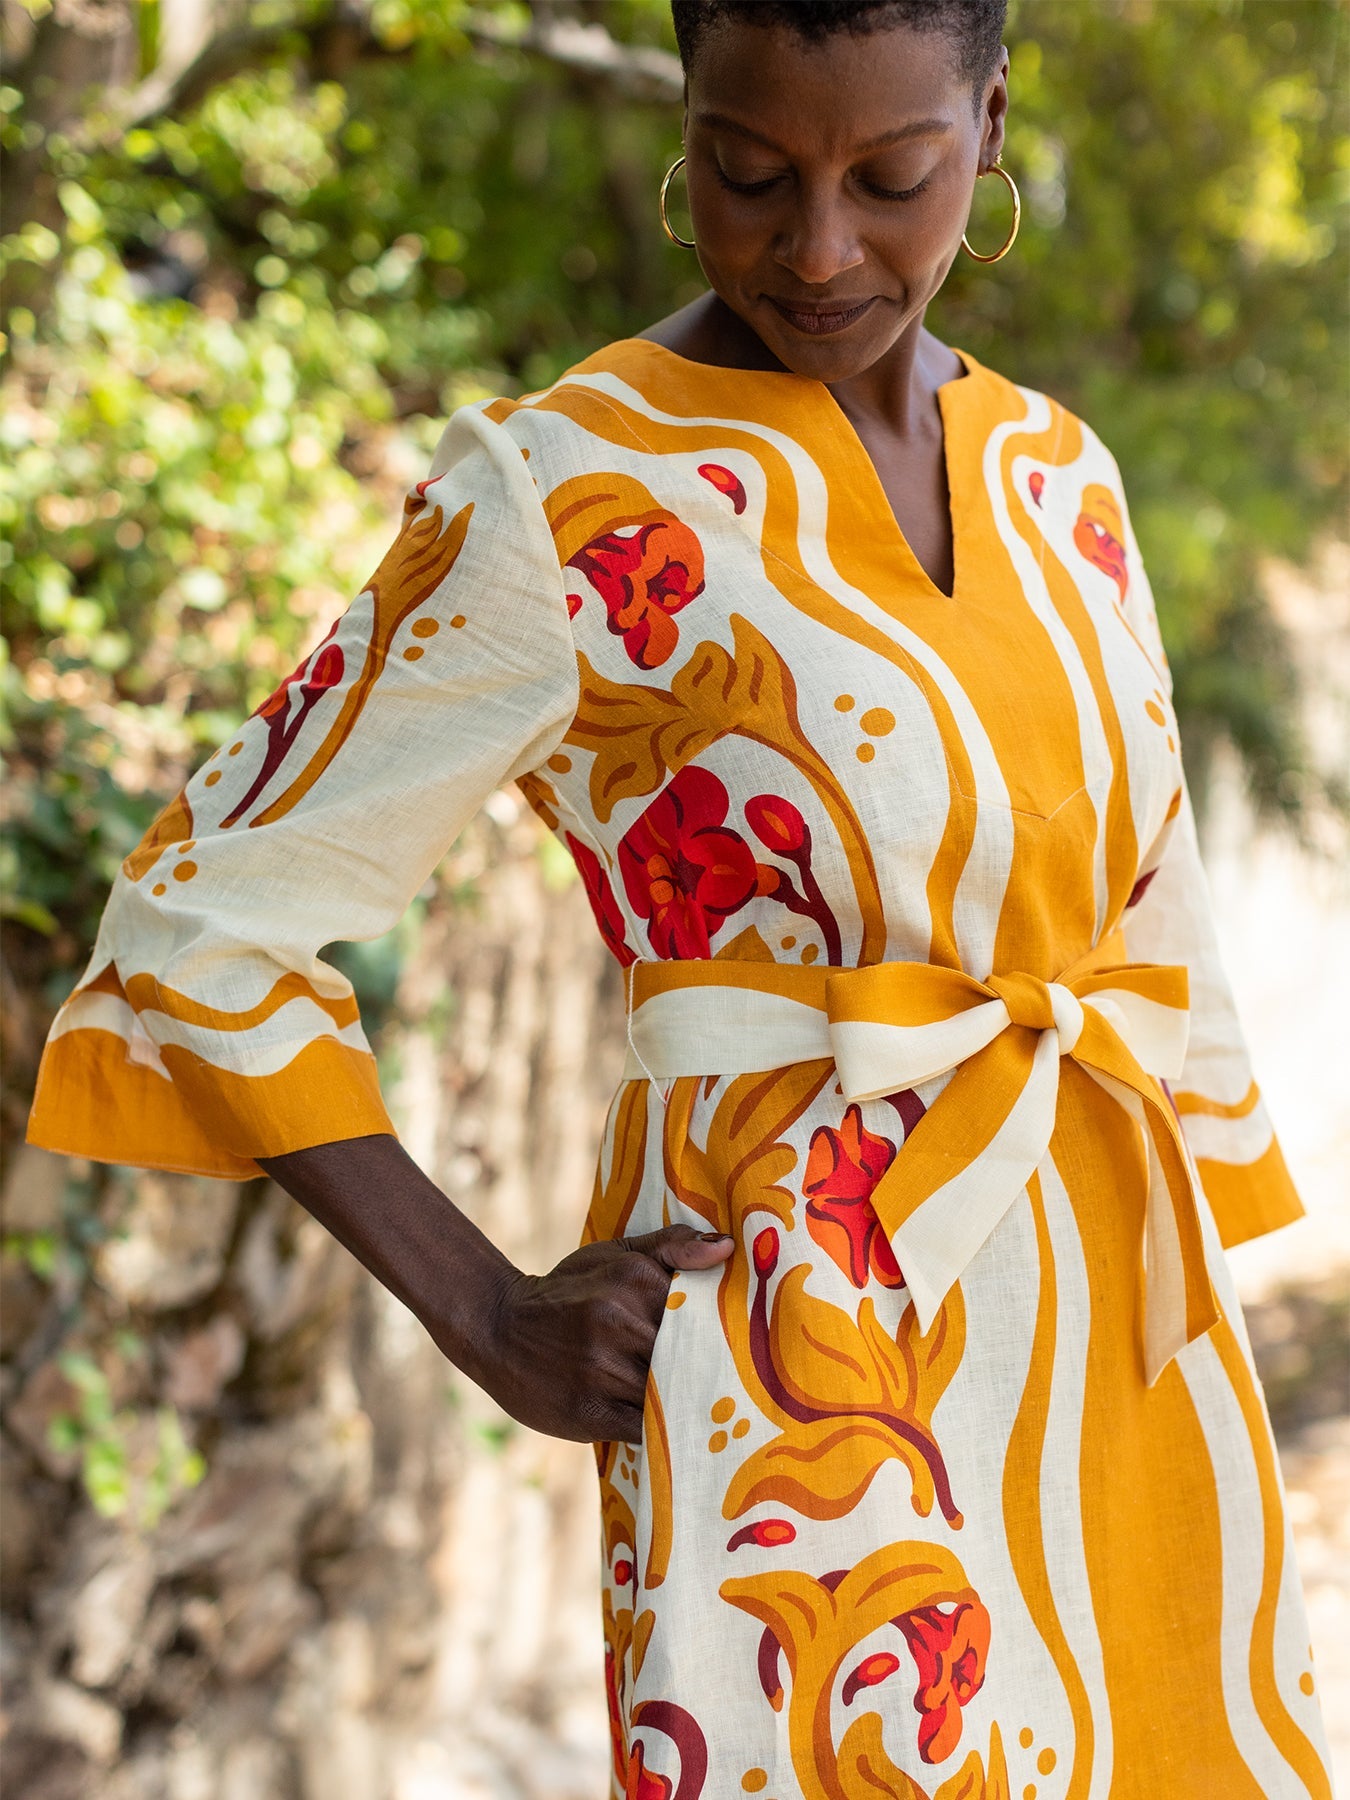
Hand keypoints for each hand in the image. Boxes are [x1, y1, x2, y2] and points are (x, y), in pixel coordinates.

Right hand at [470, 1225, 734, 1444]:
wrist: (497, 1327)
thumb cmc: (565, 1290)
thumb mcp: (612, 1255)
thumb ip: (671, 1248)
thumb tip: (729, 1248)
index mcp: (633, 1280)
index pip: (701, 1312)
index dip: (720, 1332)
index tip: (734, 1346)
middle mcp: (618, 1323)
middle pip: (690, 1355)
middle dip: (706, 1369)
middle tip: (728, 1381)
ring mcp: (602, 1370)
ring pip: (671, 1394)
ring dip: (687, 1402)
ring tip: (705, 1406)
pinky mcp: (590, 1413)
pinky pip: (646, 1428)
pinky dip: (663, 1430)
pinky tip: (673, 1428)